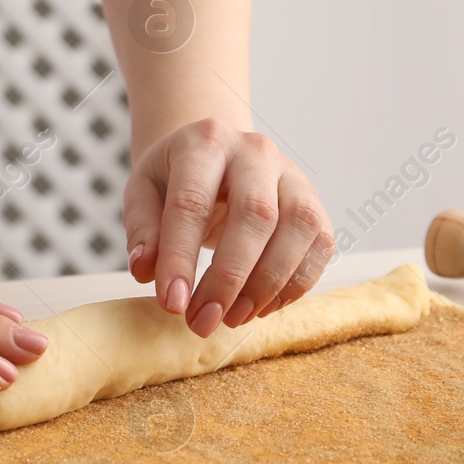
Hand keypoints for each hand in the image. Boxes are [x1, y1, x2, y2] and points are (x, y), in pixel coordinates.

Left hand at [124, 118, 333, 337]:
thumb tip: (146, 270)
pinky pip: (320, 245)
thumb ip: (143, 230)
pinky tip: (262, 308)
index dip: (180, 258)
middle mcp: (255, 151)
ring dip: (267, 284)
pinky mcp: (315, 202)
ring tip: (232, 318)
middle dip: (229, 277)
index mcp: (205, 142)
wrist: (215, 155)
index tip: (171, 304)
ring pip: (298, 227)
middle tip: (203, 321)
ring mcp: (293, 175)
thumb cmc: (175, 179)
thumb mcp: (144, 193)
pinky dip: (295, 284)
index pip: (191, 202)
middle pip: (255, 214)